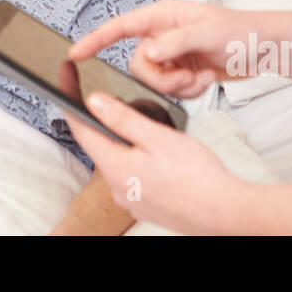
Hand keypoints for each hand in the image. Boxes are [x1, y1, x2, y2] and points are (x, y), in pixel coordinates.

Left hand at [65, 93, 241, 234]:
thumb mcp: (158, 137)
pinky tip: (154, 152)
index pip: (80, 128)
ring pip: (117, 159)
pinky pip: (132, 174)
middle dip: (99, 119)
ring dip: (122, 139)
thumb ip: (123, 118)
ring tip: (138, 121)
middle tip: (106, 94)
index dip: (69, 99)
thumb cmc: (198, 177)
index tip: (64, 77)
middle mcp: (118, 187)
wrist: (226, 213)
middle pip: (98, 144)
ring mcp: (131, 199)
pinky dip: (136, 157)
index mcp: (116, 168)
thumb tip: (93, 101)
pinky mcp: (146, 204)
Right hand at [69, 0, 253, 98]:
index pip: (120, 27)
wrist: (265, 49)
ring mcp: (171, 55)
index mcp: (162, 16)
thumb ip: (173, 43)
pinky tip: (206, 80)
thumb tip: (146, 53)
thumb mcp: (206, 33)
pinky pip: (170, 91)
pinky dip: (189, 91)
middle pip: (137, 64)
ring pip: (153, 81)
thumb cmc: (241, 31)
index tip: (75, 53)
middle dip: (162, 78)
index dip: (95, 40)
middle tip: (187, 76)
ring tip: (202, 77)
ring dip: (179, 86)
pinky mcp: (181, 72)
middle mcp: (162, 35)